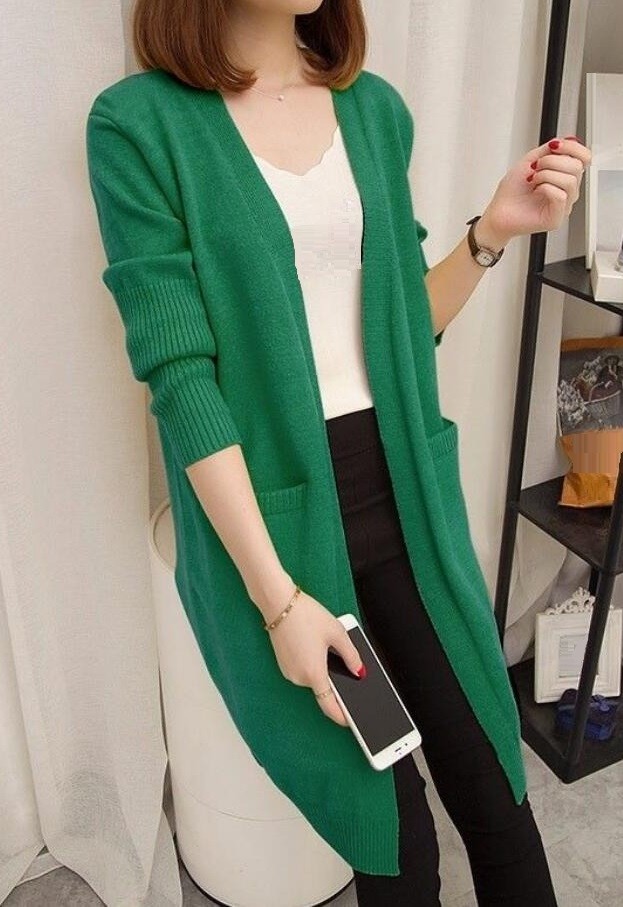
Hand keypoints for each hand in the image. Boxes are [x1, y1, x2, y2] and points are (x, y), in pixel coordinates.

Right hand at [266, 588, 364, 725]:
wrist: (279, 603)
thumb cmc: (306, 615)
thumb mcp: (337, 633)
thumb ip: (351, 656)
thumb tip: (360, 671)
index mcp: (313, 673)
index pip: (329, 706)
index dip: (341, 716)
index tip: (351, 720)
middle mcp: (298, 677)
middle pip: (322, 688)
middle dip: (334, 680)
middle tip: (342, 661)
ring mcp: (288, 671)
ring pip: (312, 678)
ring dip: (322, 669)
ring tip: (324, 645)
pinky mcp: (283, 664)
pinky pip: (302, 670)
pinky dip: (311, 664)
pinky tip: (313, 644)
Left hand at [480, 135, 592, 244]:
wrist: (498, 211)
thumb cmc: (511, 191)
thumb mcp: (530, 160)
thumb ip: (550, 150)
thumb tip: (569, 140)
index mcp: (563, 175)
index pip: (584, 158)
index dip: (573, 148)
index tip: (553, 146)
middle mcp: (567, 190)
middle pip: (577, 167)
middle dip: (552, 161)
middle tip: (535, 167)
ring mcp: (563, 205)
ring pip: (570, 181)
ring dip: (546, 175)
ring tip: (533, 180)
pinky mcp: (556, 218)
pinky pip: (561, 196)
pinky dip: (545, 188)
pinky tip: (536, 191)